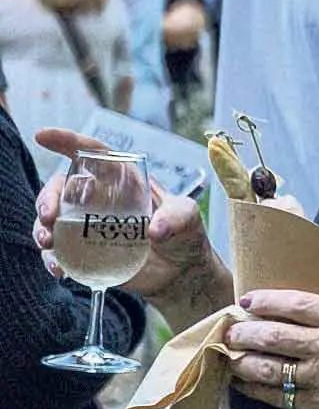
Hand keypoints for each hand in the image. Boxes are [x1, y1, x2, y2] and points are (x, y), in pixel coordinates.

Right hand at [30, 128, 226, 310]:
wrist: (181, 273)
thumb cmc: (186, 235)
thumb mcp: (188, 218)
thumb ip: (177, 218)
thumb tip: (154, 231)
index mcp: (123, 180)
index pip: (93, 155)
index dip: (68, 142)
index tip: (43, 135)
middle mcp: (99, 199)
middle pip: (61, 188)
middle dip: (47, 198)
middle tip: (49, 216)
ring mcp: (88, 226)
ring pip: (51, 219)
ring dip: (41, 228)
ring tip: (48, 243)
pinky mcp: (84, 252)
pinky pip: (58, 252)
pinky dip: (51, 259)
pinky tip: (60, 270)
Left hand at [226, 290, 318, 408]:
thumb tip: (318, 313)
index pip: (298, 305)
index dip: (267, 300)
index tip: (248, 300)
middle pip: (273, 335)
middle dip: (244, 330)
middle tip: (230, 328)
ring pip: (266, 367)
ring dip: (242, 359)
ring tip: (232, 354)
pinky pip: (275, 396)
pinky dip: (254, 387)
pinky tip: (244, 381)